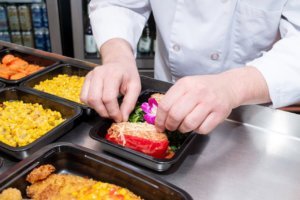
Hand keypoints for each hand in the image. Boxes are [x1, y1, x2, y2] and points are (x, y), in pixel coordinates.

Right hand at [80, 39, 140, 121]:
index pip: (108, 98)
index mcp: (113, 74)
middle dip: (105, 112)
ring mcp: (90, 76)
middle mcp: (99, 74)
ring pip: (87, 99)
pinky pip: (83, 97)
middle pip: (95, 99)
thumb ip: (130, 103)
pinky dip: (91, 104)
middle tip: (113, 116)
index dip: (113, 112)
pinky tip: (101, 103)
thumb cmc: (128, 74)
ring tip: (108, 109)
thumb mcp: (135, 87)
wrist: (119, 62)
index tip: (119, 118)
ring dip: (98, 109)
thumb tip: (123, 118)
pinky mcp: (86, 80)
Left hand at [155, 67, 269, 133]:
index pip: (165, 105)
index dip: (159, 119)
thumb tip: (160, 117)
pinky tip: (198, 123)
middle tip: (171, 127)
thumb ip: (173, 98)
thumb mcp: (187, 85)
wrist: (227, 86)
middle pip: (176, 115)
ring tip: (185, 125)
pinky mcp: (219, 113)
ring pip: (189, 124)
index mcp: (185, 84)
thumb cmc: (204, 88)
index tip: (159, 126)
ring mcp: (209, 103)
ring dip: (184, 129)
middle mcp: (197, 92)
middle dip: (170, 125)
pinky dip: (197, 130)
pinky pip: (202, 129)